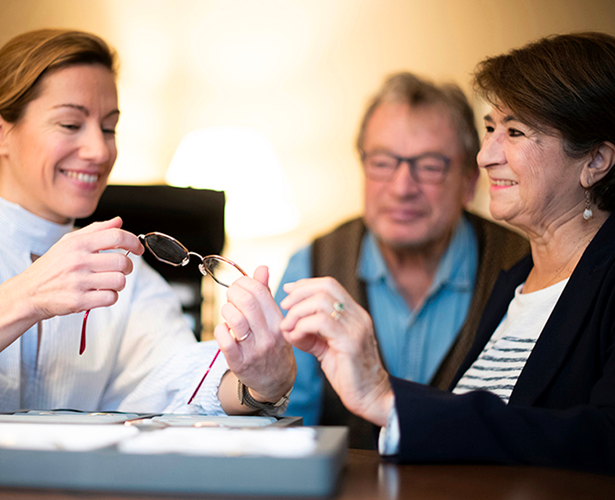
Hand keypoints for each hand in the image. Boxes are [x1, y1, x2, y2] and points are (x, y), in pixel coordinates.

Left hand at [214, 266, 295, 405]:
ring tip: (229, 313)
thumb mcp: (276, 320)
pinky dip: (220, 329)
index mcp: (279, 321)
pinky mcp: (239, 363)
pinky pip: (224, 339)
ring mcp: (254, 350)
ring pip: (234, 318)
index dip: (244, 282)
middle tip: (231, 296)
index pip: (260, 291)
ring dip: (226, 310)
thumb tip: (261, 268)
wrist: (276, 381)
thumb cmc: (274, 346)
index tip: (240, 285)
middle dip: (233, 293)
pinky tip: (225, 329)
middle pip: (246, 301)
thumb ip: (266, 293)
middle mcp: (269, 335)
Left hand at [280, 277, 392, 426]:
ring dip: (297, 311)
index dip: (305, 284)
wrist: (371, 398)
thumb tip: (287, 325)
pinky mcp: (351, 343)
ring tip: (287, 327)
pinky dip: (302, 327)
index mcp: (353, 314)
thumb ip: (310, 334)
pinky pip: (322, 323)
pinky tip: (295, 338)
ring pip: (321, 302)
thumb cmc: (349, 374)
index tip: (287, 290)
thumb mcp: (326, 348)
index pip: (329, 284)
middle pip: (326, 287)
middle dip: (299, 293)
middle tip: (284, 307)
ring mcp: (356, 328)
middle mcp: (357, 316)